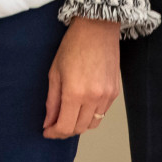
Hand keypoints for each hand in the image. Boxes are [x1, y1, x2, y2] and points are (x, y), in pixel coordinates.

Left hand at [44, 17, 120, 138]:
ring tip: (69, 115)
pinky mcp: (115, 92)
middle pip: (79, 129)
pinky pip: (102, 113)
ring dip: (79, 124)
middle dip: (65, 130)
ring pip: (93, 124)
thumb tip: (48, 122)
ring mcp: (107, 96)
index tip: (47, 131)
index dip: (54, 133)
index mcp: (75, 93)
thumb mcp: (55, 72)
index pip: (65, 127)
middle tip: (55, 124)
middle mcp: (93, 98)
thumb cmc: (73, 46)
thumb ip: (52, 101)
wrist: (97, 28)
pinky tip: (83, 105)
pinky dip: (91, 114)